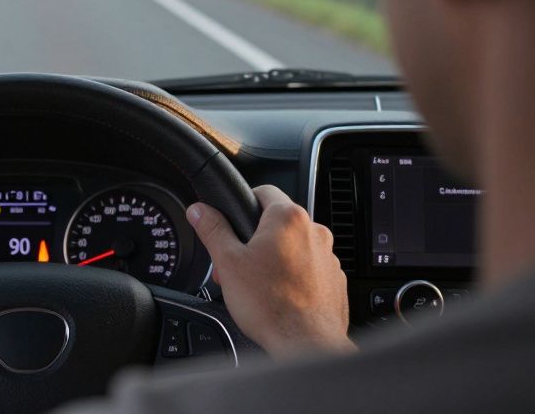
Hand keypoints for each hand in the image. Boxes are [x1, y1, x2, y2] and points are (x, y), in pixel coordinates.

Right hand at [186, 185, 353, 358]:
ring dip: (277, 258)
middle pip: (278, 222)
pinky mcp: (335, 279)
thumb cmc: (271, 305)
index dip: (243, 203)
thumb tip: (199, 210)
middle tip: (239, 263)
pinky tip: (279, 295)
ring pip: (295, 247)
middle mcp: (315, 231)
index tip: (233, 221)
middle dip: (256, 239)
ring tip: (258, 284)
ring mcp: (329, 256)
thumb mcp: (228, 262)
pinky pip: (310, 268)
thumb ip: (212, 229)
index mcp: (288, 218)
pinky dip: (295, 276)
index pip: (264, 191)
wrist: (306, 343)